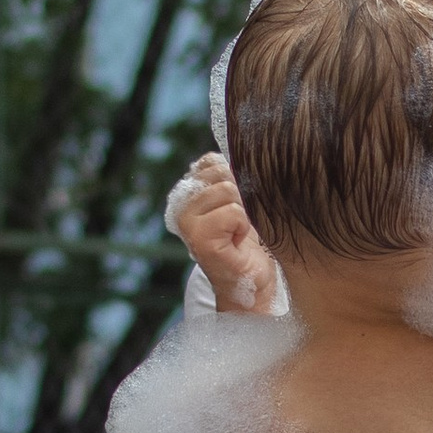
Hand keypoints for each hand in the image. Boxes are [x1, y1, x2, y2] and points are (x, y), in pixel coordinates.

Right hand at [166, 151, 277, 313]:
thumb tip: (246, 148)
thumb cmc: (250, 241)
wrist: (252, 284)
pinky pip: (233, 212)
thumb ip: (232, 175)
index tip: (237, 208)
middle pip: (223, 172)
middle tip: (240, 223)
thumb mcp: (240, 199)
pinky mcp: (199, 239)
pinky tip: (237, 242)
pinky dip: (244, 226)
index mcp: (188, 191)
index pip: (212, 160)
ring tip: (238, 232)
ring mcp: (187, 222)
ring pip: (229, 190)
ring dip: (245, 213)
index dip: (236, 180)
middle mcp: (180, 204)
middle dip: (243, 196)